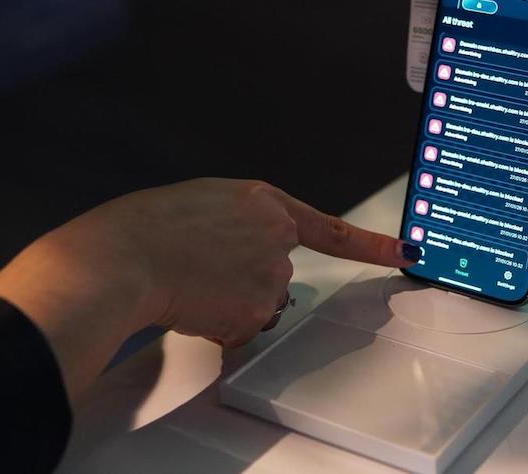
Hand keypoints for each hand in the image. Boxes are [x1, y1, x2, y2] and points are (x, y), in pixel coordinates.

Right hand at [0, 178, 420, 402]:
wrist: (123, 256)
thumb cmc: (148, 227)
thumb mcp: (203, 203)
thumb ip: (239, 222)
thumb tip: (244, 257)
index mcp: (263, 200)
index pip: (330, 228)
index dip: (370, 244)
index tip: (404, 251)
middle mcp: (276, 236)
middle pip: (276, 273)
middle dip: (246, 278)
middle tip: (201, 268)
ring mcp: (270, 275)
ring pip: (258, 303)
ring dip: (230, 302)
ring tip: (189, 282)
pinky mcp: (255, 309)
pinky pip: (240, 327)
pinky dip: (218, 324)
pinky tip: (191, 303)